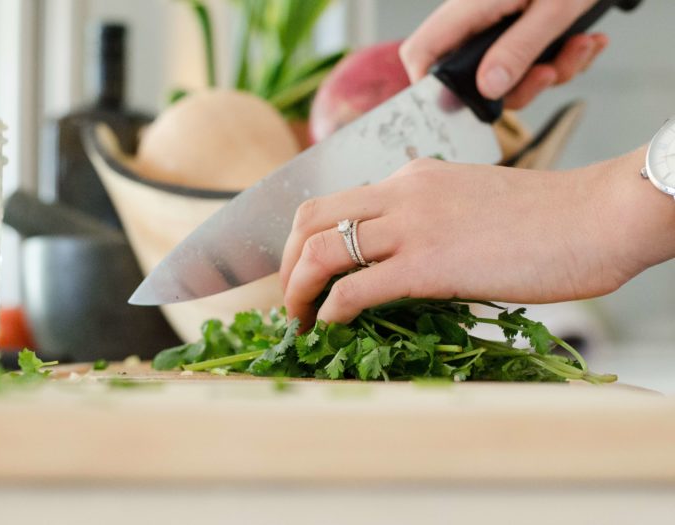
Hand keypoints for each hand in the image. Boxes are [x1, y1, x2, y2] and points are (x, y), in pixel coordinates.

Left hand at [280, 148, 673, 328]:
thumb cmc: (546, 220)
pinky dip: (330, 310)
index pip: (334, 202)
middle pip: (310, 218)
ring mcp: (412, 226)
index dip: (304, 240)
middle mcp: (401, 193)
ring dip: (297, 290)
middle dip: (286, 263)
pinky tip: (330, 326)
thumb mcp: (470, 203)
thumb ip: (428, 221)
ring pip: (321, 250)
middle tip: (290, 299)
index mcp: (411, 178)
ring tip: (298, 321)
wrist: (596, 217)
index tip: (304, 273)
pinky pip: (356, 288)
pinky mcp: (428, 264)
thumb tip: (399, 261)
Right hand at [399, 0, 607, 107]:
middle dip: (519, 86)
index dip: (428, 86)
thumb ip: (518, 49)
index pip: (422, 52)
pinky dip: (561, 58)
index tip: (460, 106)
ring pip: (508, 73)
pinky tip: (585, 40)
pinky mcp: (520, 27)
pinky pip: (530, 60)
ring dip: (550, 71)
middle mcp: (476, 18)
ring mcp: (498, 24)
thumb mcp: (552, 9)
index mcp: (469, 7)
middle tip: (549, 73)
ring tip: (581, 46)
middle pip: (472, 76)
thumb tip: (489, 88)